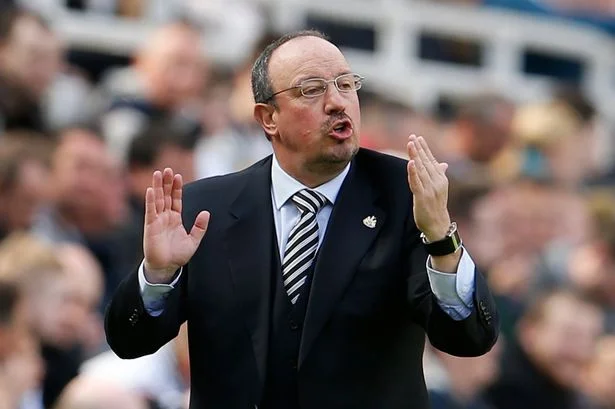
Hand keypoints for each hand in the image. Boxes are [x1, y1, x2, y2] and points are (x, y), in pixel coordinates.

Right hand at [143, 168, 209, 282]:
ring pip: (157, 200)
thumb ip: (200, 227)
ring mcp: (157, 220)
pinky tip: (150, 190)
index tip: (178, 175)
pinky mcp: (150, 226)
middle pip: (165, 196)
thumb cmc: (178, 255)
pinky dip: (150, 200)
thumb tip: (206, 213)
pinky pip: (150, 211)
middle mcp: (165, 217)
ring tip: (158, 173)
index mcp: (175, 218)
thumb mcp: (194, 240)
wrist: (167, 267)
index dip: (176, 188)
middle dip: (166, 182)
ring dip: (157, 186)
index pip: (175, 199)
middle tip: (167, 169)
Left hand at [406, 134, 450, 240]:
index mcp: (440, 178)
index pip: (431, 160)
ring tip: (410, 144)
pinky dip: (413, 172)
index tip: (418, 137)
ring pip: (421, 169)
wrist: (438, 225)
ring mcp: (430, 189)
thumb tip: (443, 164)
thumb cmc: (436, 206)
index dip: (424, 148)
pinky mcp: (422, 197)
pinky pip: (416, 182)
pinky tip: (410, 162)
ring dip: (415, 155)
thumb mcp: (439, 189)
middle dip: (418, 148)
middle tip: (412, 137)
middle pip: (426, 162)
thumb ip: (439, 175)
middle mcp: (437, 181)